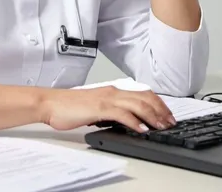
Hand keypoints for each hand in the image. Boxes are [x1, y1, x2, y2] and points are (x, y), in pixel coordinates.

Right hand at [39, 86, 175, 132]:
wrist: (51, 103)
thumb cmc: (69, 106)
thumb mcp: (96, 107)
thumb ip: (111, 110)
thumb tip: (126, 120)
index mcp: (112, 90)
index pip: (142, 93)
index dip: (158, 103)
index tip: (167, 114)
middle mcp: (112, 92)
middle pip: (144, 97)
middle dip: (161, 110)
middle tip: (171, 122)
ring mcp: (106, 99)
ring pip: (137, 104)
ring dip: (152, 116)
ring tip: (162, 127)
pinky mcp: (99, 108)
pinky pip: (122, 114)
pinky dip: (135, 122)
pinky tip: (142, 130)